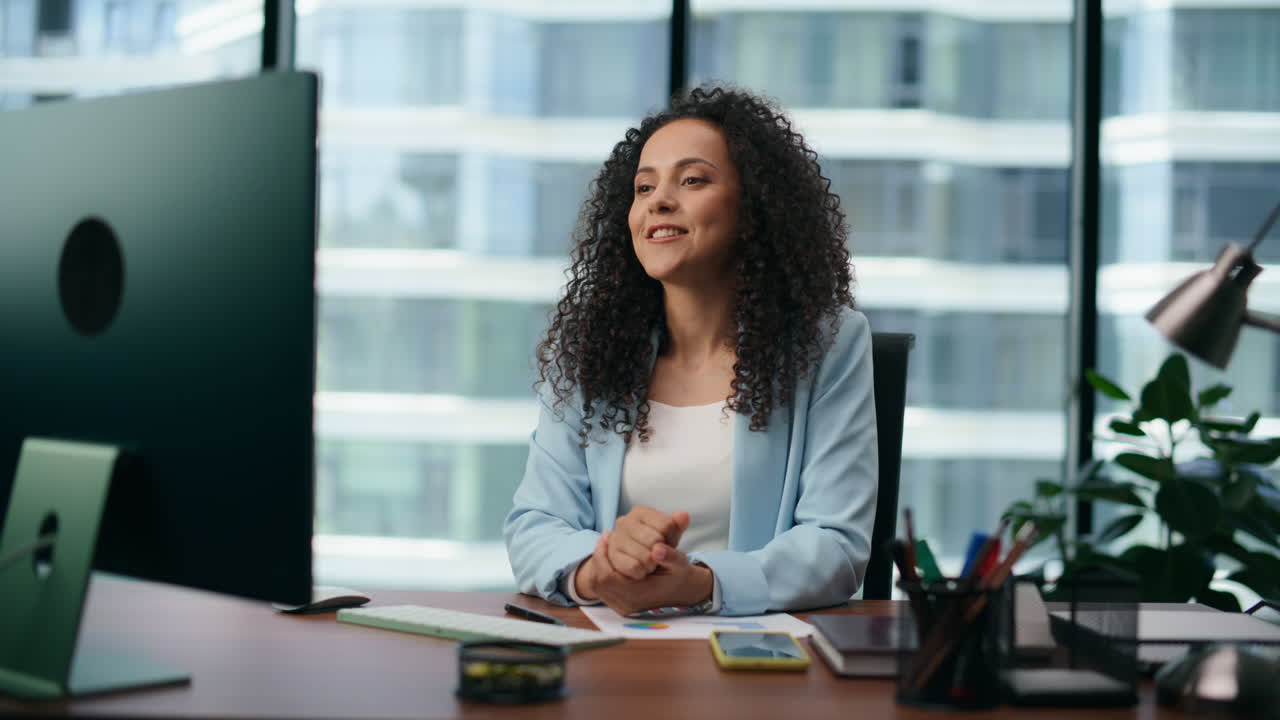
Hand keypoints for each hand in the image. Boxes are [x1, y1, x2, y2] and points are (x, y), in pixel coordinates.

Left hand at [578, 532, 712, 616]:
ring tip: (604, 547)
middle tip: (603, 540)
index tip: (607, 537)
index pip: (607, 577)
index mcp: (639, 595)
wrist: (684, 592)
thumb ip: (670, 556)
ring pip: (597, 586)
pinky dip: (602, 572)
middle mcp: (628, 604)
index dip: (602, 556)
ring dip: (598, 565)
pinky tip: (609, 558)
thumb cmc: (680, 575)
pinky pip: (602, 589)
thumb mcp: (680, 564)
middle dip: (598, 559)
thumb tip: (657, 548)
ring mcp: (622, 607)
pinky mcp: (620, 605)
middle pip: (598, 582)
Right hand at [605, 506, 689, 579]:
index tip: (667, 542)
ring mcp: (615, 539)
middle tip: (657, 556)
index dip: (672, 539)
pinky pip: (635, 567)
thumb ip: (678, 526)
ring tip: (649, 563)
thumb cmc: (661, 550)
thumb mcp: (673, 538)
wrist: (648, 571)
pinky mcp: (611, 557)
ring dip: (653, 565)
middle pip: (656, 540)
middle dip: (662, 553)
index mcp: (640, 511)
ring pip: (646, 556)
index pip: (667, 525)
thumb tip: (683, 515)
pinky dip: (642, 572)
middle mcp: (624, 521)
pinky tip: (640, 569)